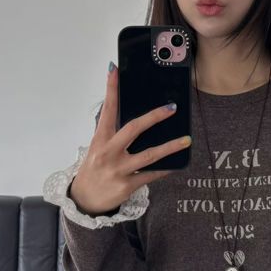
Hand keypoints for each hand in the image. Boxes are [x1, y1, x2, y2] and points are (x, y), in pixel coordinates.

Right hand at [69, 64, 189, 215]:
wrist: (84, 200)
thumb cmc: (94, 169)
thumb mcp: (98, 148)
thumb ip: (113, 132)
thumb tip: (138, 117)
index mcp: (100, 139)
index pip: (107, 110)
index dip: (111, 89)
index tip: (114, 69)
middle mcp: (108, 152)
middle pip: (133, 129)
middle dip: (154, 117)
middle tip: (171, 107)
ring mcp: (118, 169)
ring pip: (149, 155)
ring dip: (170, 146)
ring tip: (186, 139)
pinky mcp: (127, 185)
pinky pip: (151, 175)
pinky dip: (165, 169)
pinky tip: (177, 163)